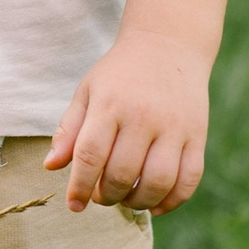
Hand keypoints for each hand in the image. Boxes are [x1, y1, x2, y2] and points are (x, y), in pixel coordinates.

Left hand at [46, 30, 210, 214]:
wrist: (169, 44)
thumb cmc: (121, 74)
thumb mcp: (88, 91)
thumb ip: (69, 130)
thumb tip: (51, 166)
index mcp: (110, 105)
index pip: (90, 155)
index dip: (79, 187)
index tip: (75, 204)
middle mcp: (144, 116)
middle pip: (122, 174)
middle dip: (106, 197)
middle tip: (101, 196)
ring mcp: (174, 127)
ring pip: (158, 182)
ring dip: (138, 203)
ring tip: (126, 198)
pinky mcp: (197, 135)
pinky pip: (189, 179)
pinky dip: (172, 201)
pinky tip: (155, 203)